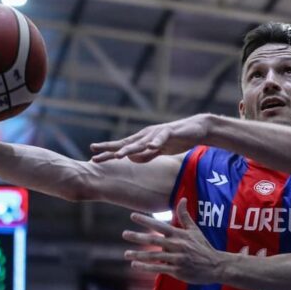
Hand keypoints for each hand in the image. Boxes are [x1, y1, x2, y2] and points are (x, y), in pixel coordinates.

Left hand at [90, 114, 208, 163]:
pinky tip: (151, 147)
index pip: (122, 146)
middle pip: (125, 143)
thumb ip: (146, 155)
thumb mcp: (159, 151)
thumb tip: (131, 160)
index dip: (108, 151)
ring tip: (119, 155)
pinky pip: (162, 138)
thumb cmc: (177, 140)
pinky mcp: (170, 132)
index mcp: (143, 140)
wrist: (196, 129)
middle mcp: (146, 135)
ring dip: (130, 148)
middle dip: (110, 149)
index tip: (93, 156)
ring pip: (140, 142)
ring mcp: (157, 133)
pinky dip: (156, 142)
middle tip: (94, 152)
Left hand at [122, 198, 223, 282]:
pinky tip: (135, 266)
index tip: (132, 216)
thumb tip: (183, 199)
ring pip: (154, 256)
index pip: (160, 225)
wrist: (216, 266)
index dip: (146, 220)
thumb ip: (185, 216)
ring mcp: (176, 259)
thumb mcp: (195, 230)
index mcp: (179, 235)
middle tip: (124, 234)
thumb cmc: (203, 247)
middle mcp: (177, 245)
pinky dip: (146, 267)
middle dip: (137, 237)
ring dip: (138, 255)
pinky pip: (158, 269)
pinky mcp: (177, 271)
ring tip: (126, 254)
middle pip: (153, 240)